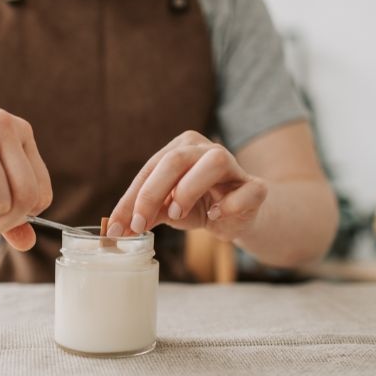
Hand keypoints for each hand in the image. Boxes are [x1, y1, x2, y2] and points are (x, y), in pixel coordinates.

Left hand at [106, 130, 267, 241]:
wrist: (239, 216)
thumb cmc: (200, 206)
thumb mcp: (168, 210)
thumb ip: (147, 213)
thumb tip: (119, 227)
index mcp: (182, 148)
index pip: (151, 169)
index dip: (133, 198)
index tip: (119, 226)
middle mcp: (207, 149)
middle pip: (176, 160)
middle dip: (153, 193)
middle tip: (140, 223)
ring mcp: (234, 166)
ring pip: (214, 162)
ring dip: (189, 189)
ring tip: (177, 215)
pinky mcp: (256, 187)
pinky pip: (247, 190)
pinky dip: (229, 204)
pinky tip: (216, 215)